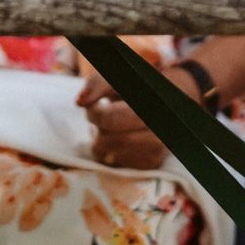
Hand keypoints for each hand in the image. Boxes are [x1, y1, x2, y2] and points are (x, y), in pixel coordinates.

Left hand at [77, 69, 202, 170]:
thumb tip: (79, 101)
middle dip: (97, 131)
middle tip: (101, 120)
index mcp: (150, 102)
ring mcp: (158, 147)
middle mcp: (158, 127)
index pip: (109, 118)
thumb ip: (96, 84)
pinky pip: (119, 165)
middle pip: (108, 141)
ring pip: (111, 155)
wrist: (165, 103)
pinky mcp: (154, 162)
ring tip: (110, 130)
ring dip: (101, 144)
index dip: (94, 113)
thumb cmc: (134, 90)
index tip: (95, 107)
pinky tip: (118, 141)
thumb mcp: (116, 79)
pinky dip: (112, 154)